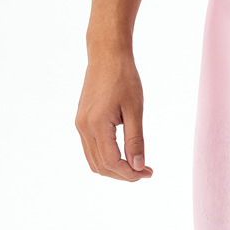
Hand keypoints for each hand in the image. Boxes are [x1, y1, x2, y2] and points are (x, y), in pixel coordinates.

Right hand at [75, 47, 152, 180]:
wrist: (107, 55)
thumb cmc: (124, 78)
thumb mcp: (135, 110)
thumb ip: (135, 140)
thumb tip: (137, 166)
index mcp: (96, 124)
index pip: (112, 162)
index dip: (131, 173)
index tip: (148, 172)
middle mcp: (83, 127)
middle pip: (101, 167)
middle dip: (124, 175)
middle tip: (145, 171)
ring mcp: (80, 124)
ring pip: (94, 161)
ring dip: (114, 169)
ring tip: (136, 166)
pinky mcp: (82, 121)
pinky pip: (91, 150)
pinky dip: (106, 159)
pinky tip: (124, 155)